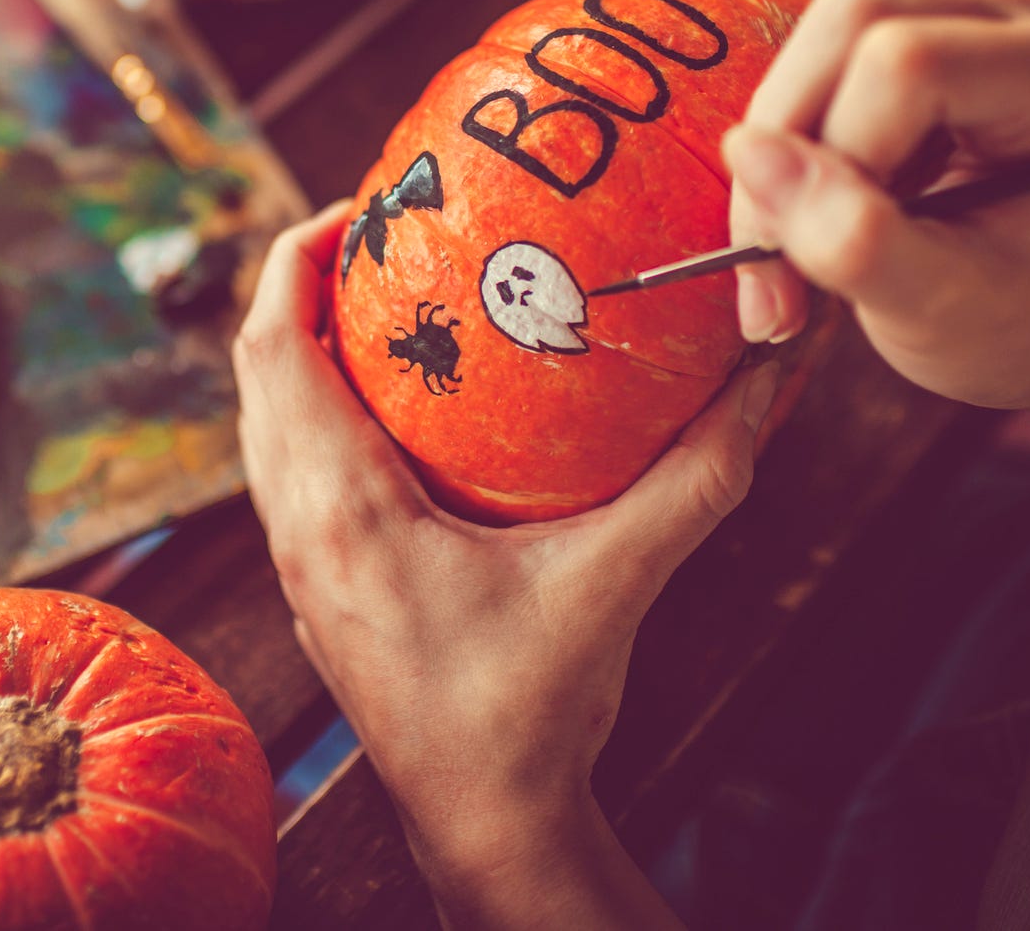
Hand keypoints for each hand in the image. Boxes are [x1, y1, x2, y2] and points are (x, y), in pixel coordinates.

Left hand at [235, 205, 777, 928]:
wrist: (485, 826)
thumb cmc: (533, 715)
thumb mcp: (618, 581)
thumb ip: (698, 476)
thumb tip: (771, 377)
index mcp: (342, 509)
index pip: (273, 346)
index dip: (294, 256)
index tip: (360, 204)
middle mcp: (298, 528)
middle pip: (257, 370)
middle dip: (300, 286)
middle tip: (385, 236)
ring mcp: (298, 565)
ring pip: (267, 424)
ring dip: (305, 350)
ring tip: (388, 301)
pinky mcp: (319, 590)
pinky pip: (290, 470)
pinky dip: (320, 412)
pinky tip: (403, 409)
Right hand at [725, 0, 1029, 410]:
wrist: (1017, 314)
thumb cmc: (1002, 316)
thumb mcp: (935, 308)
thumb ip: (854, 238)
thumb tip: (747, 152)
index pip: (909, 62)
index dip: (847, 150)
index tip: (851, 245)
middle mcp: (1008, 23)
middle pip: (850, 21)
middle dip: (790, 137)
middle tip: (785, 248)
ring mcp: (948, 18)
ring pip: (810, 36)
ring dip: (771, 149)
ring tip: (788, 247)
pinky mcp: (893, 33)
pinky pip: (800, 63)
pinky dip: (774, 148)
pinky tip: (797, 213)